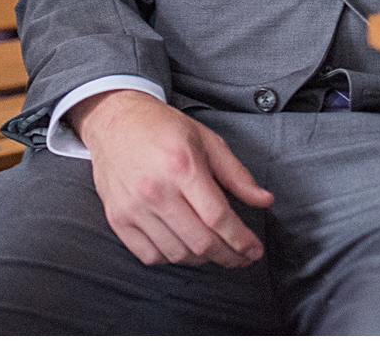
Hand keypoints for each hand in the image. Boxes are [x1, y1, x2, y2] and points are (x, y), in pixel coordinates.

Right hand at [72, 89, 273, 267]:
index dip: (241, 240)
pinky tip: (183, 246)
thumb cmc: (163, 128)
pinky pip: (149, 255)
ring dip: (202, 259)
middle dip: (228, 256)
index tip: (254, 250)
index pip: (218, 218)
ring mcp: (133, 208)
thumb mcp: (207, 140)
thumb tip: (264, 200)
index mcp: (182, 166)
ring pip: (177, 253)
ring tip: (214, 249)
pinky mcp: (117, 219)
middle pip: (200, 242)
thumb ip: (236, 174)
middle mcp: (156, 190)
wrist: (115, 121)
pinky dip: (171, 258)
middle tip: (241, 257)